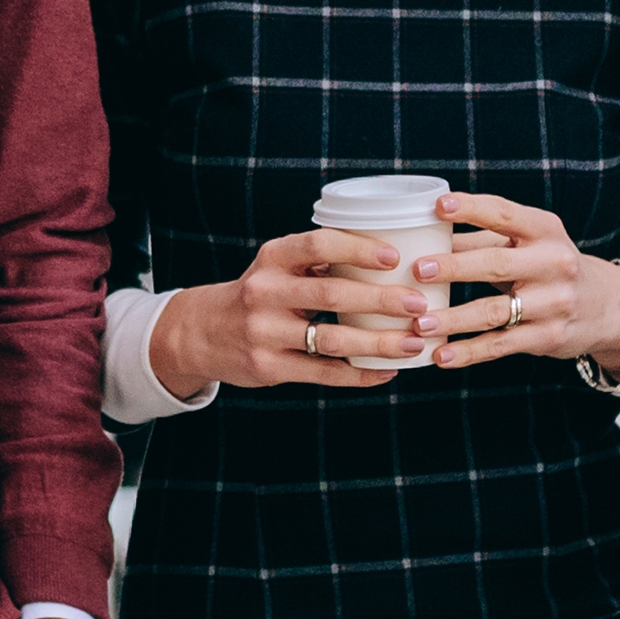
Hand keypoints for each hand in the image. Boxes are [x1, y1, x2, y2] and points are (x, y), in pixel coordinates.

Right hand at [143, 228, 434, 395]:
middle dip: (381, 300)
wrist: (201, 333)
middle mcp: (264, 292)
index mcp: (271, 258)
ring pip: (331, 339)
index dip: (357, 249)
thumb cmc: (258, 294)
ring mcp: (264, 333)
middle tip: (418, 304)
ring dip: (378, 342)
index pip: (317, 244)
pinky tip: (387, 372)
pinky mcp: (268, 367)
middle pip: (332, 294)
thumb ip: (319, 262)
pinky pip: (323, 373)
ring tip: (412, 343)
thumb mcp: (276, 268)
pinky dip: (359, 374)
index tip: (394, 258)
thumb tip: (391, 259)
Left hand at [421, 191, 619, 374]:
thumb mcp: (528, 243)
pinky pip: (501, 345)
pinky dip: (469, 352)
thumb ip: (481, 239)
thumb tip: (425, 234)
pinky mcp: (547, 336)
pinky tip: (441, 356)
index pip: (504, 214)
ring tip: (419, 323)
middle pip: (497, 264)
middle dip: (455, 267)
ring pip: (494, 311)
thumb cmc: (549, 266)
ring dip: (453, 319)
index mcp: (544, 230)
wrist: (606, 307)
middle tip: (417, 270)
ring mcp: (553, 303)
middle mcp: (553, 263)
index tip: (439, 206)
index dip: (471, 209)